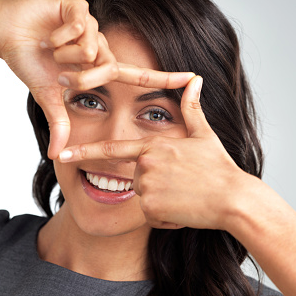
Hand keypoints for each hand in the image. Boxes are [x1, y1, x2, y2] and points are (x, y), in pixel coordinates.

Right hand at [0, 0, 194, 157]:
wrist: (6, 32)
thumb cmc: (30, 61)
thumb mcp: (48, 96)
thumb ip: (59, 122)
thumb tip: (55, 155)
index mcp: (98, 66)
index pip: (137, 75)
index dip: (165, 78)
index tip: (192, 79)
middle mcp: (100, 46)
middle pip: (108, 68)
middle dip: (80, 77)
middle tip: (58, 72)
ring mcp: (92, 26)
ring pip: (92, 48)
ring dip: (65, 55)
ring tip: (50, 49)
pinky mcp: (79, 7)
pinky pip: (80, 26)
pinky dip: (60, 36)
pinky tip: (48, 34)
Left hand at [58, 76, 254, 229]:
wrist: (233, 199)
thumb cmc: (219, 167)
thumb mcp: (204, 135)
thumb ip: (192, 109)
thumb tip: (196, 80)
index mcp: (152, 145)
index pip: (111, 148)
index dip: (84, 151)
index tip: (61, 153)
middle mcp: (145, 164)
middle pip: (134, 177)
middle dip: (153, 183)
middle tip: (180, 184)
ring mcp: (146, 187)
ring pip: (142, 197)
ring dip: (160, 199)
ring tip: (184, 195)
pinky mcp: (151, 209)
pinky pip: (150, 215)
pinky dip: (164, 215)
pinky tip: (183, 208)